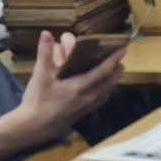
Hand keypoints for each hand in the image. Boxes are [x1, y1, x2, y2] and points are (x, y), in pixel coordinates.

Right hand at [0, 31, 124, 159]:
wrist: (37, 126)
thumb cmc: (38, 100)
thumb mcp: (40, 75)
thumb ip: (44, 53)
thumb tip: (47, 33)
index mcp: (80, 87)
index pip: (102, 71)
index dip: (113, 59)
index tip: (123, 49)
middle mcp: (89, 97)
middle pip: (109, 81)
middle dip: (116, 69)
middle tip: (119, 57)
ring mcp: (88, 105)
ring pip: (107, 90)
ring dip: (112, 79)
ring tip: (115, 69)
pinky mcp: (85, 111)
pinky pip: (101, 98)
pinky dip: (105, 88)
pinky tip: (103, 85)